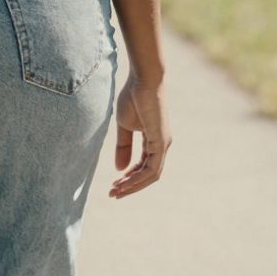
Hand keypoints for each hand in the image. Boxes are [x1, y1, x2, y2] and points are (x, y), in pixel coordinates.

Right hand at [111, 74, 169, 197]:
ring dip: (133, 185)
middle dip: (130, 186)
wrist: (142, 80)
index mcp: (154, 140)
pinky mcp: (161, 142)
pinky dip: (138, 178)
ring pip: (151, 175)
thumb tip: (119, 169)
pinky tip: (124, 181)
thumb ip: (123, 147)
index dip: (129, 177)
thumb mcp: (124, 126)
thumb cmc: (133, 97)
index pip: (144, 166)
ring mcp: (163, 144)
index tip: (113, 185)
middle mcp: (162, 145)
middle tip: (113, 194)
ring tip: (116, 191)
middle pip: (149, 175)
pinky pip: (152, 168)